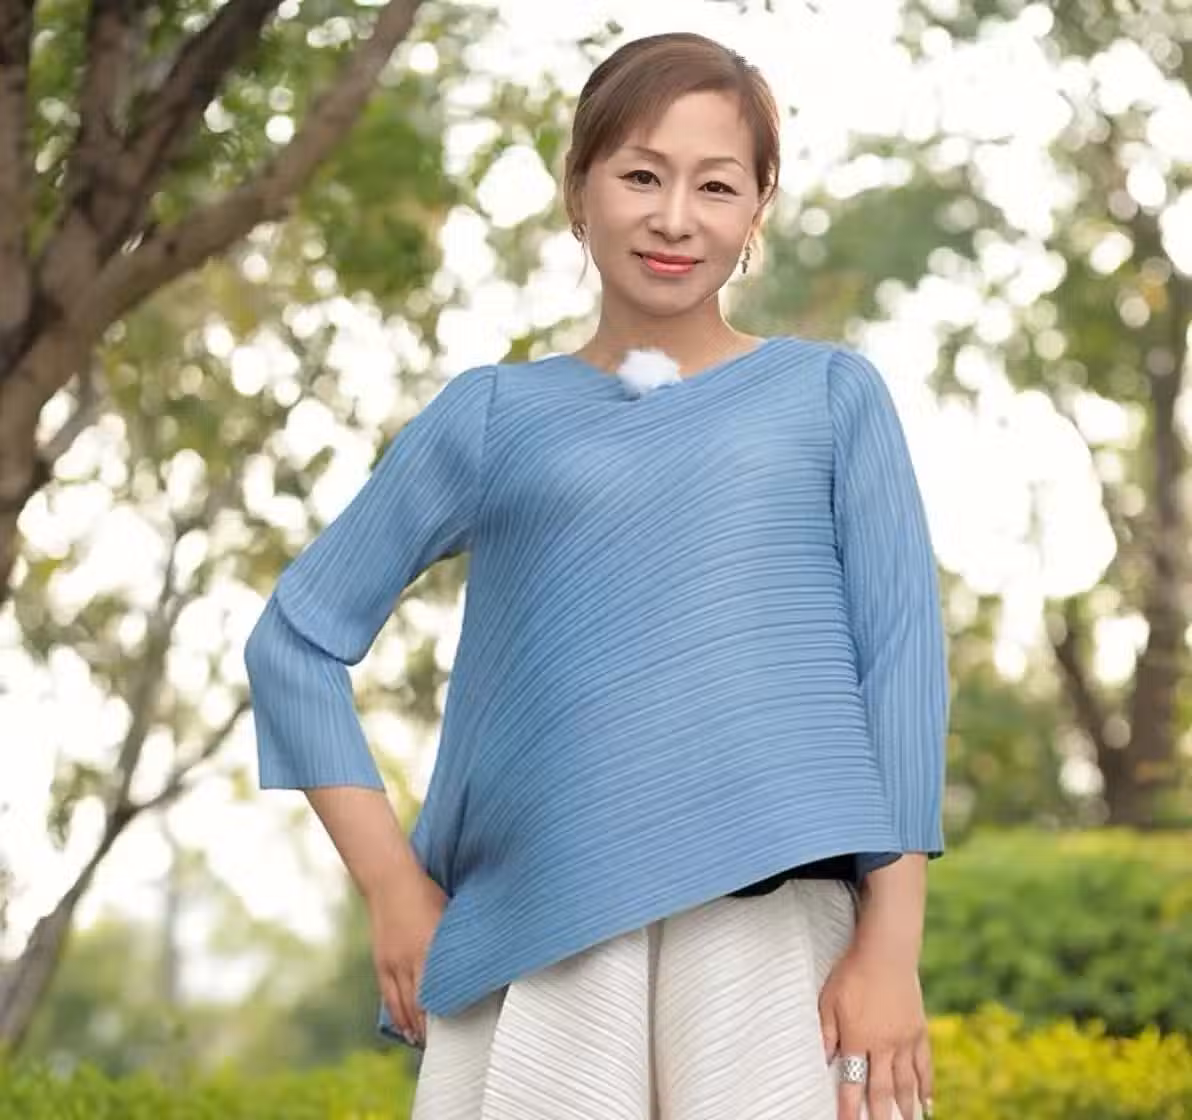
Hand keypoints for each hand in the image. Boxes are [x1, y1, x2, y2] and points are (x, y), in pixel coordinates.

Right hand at [367, 867, 446, 1047]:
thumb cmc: (426, 893)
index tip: (458, 1030)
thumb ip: (457, 942)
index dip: (445, 1014)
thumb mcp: (448, 915)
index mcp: (428, 948)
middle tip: (444, 1046)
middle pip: (418, 1005)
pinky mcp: (381, 963)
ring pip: (401, 1006)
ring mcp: (392, 963)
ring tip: (425, 1043)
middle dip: (429, 1029)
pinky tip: (405, 1027)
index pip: (437, 992)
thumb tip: (478, 959)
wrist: (389, 881)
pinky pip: (388, 996)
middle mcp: (408, 960)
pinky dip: (397, 1015)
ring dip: (413, 1027)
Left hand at [819, 944, 932, 1119]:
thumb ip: (827, 1032)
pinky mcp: (919, 1031)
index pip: (851, 1083)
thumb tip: (824, 1060)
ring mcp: (904, 1039)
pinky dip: (926, 1086)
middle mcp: (883, 1045)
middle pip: (881, 1090)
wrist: (886, 952)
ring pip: (906, 1083)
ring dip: (905, 1108)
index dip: (849, 1108)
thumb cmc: (852, 972)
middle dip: (879, 1117)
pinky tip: (927, 1102)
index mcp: (857, 1038)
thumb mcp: (829, 999)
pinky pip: (924, 1065)